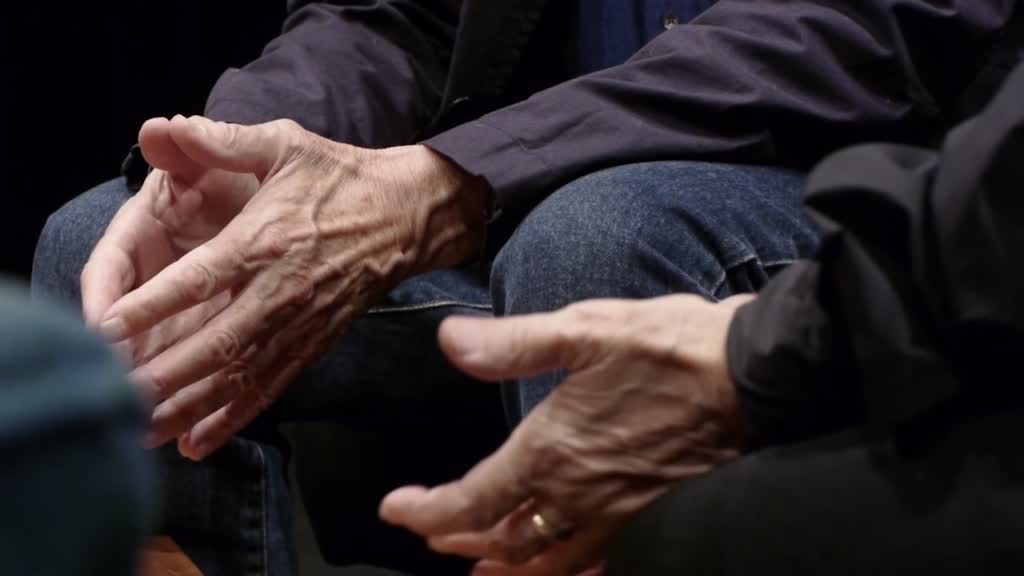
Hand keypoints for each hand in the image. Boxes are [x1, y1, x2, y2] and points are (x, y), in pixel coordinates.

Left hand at [99, 116, 488, 458]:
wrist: (406, 216)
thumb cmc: (339, 177)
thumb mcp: (283, 144)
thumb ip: (223, 141)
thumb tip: (166, 128)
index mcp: (264, 241)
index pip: (197, 281)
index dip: (150, 307)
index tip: (105, 330)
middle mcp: (279, 292)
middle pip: (214, 345)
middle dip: (160, 376)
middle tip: (111, 397)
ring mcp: (298, 324)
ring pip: (238, 377)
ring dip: (187, 407)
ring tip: (139, 431)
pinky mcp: (314, 344)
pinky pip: (269, 388)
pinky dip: (232, 418)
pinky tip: (196, 442)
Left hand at [380, 294, 752, 575]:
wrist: (754, 377)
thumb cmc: (670, 348)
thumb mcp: (586, 328)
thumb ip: (513, 344)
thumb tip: (449, 341)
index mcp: (552, 450)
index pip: (470, 501)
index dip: (424, 512)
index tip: (395, 509)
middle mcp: (578, 496)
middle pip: (502, 539)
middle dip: (460, 537)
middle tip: (435, 531)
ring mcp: (617, 518)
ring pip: (548, 563)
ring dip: (507, 566)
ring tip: (483, 566)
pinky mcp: (653, 523)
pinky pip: (599, 566)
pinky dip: (567, 574)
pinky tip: (563, 571)